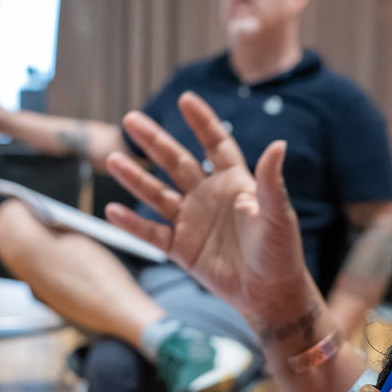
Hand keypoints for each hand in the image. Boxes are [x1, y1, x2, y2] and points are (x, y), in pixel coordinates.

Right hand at [103, 91, 313, 327]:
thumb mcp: (278, 214)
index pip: (215, 144)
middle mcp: (208, 196)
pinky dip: (132, 223)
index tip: (185, 99)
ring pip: (158, 194)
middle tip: (131, 119)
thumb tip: (279, 145)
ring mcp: (192, 221)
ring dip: (136, 177)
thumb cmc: (280, 252)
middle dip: (155, 141)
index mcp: (234, 183)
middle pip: (177, 162)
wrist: (269, 293)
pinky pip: (152, 233)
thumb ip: (271, 181)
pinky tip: (112, 210)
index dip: (201, 122)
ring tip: (112, 158)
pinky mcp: (182, 249)